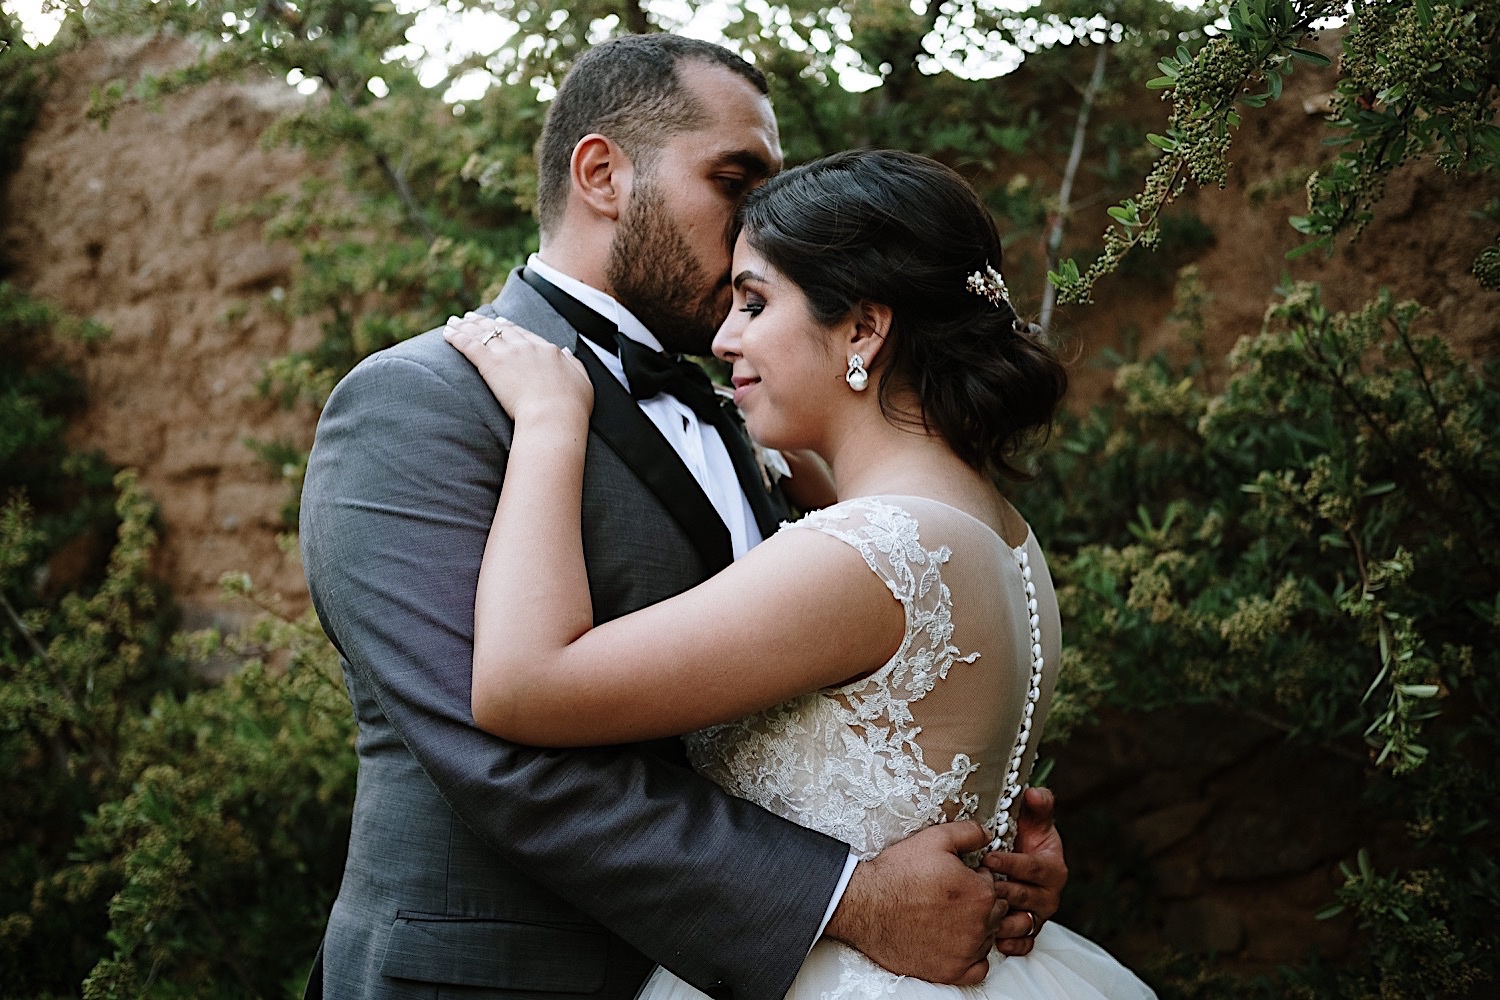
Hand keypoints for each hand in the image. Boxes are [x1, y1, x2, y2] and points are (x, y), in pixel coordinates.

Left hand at [444, 312, 592, 425]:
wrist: (554, 416)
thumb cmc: (571, 407)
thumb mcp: (583, 382)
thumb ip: (574, 364)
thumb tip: (566, 352)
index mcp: (548, 350)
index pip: (524, 334)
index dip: (509, 328)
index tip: (500, 323)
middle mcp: (527, 347)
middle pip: (500, 330)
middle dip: (484, 322)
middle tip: (472, 317)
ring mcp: (508, 354)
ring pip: (482, 333)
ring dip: (466, 326)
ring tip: (454, 322)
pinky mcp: (490, 364)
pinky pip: (469, 345)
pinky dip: (457, 337)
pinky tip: (447, 333)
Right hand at [825, 821, 1003, 984]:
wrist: (865, 905)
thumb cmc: (898, 873)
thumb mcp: (935, 839)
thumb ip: (969, 833)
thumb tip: (988, 834)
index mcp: (981, 893)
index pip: (994, 885)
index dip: (975, 879)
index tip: (957, 880)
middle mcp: (980, 925)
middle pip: (995, 913)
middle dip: (978, 904)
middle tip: (950, 898)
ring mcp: (966, 952)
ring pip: (987, 939)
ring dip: (974, 928)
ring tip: (945, 917)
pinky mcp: (951, 972)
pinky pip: (979, 968)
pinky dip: (971, 957)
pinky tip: (953, 943)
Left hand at [983, 786, 1066, 956]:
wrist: (1016, 862)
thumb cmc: (1023, 838)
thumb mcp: (1031, 819)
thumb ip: (1037, 805)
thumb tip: (1034, 791)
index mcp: (1052, 867)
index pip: (1033, 868)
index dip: (1011, 862)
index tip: (988, 857)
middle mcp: (1049, 895)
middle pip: (1025, 897)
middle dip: (1001, 891)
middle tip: (976, 885)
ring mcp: (1038, 915)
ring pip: (1024, 923)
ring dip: (1002, 921)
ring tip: (979, 913)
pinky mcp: (1028, 933)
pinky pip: (1024, 944)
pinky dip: (1010, 944)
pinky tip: (992, 939)